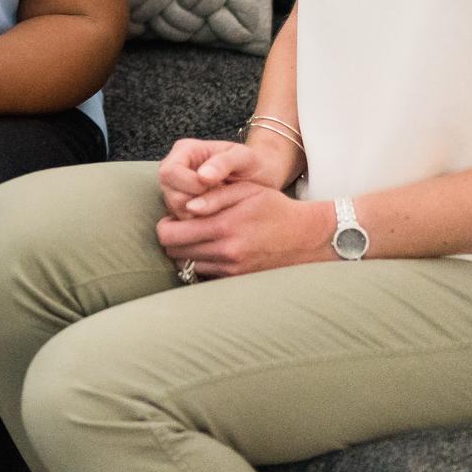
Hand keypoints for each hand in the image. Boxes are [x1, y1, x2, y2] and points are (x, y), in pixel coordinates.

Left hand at [155, 184, 332, 278]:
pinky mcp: (237, 280)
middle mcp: (225, 253)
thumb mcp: (245, 190)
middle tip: (182, 227)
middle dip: (172, 240)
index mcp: (224, 227)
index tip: (173, 217)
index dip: (165, 225)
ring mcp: (231, 271)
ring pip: (187, 267)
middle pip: (174, 254)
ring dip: (185, 253)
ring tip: (197, 238)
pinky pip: (205, 276)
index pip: (170, 236)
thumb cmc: (273, 207)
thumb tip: (187, 207)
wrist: (306, 237)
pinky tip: (210, 251)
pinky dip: (201, 264)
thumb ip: (213, 196)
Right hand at [157, 138, 270, 219]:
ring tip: (222, 205)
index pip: (170, 172)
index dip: (189, 184)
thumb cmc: (253, 164)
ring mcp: (177, 189)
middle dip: (195, 201)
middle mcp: (175, 169)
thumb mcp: (244, 157)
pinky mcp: (184, 207)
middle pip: (169, 193)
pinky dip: (201, 222)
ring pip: (175, 210)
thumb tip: (202, 176)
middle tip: (220, 199)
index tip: (215, 187)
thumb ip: (224, 163)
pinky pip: (184, 221)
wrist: (262, 180)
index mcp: (185, 151)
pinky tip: (219, 214)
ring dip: (199, 213)